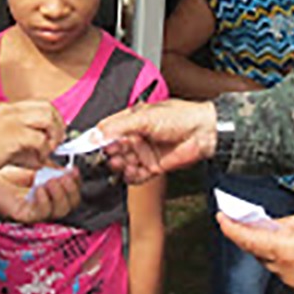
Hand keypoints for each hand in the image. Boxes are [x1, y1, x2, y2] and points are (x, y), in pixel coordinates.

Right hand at [0, 101, 64, 176]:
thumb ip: (19, 146)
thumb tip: (39, 156)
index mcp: (3, 109)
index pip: (36, 104)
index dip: (50, 118)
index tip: (53, 132)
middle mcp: (8, 110)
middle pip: (47, 106)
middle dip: (58, 124)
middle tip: (57, 141)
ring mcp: (11, 120)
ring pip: (47, 118)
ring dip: (53, 135)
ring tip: (49, 150)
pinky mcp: (13, 135)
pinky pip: (40, 139)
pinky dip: (43, 150)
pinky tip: (37, 160)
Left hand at [0, 165, 80, 223]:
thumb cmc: (5, 174)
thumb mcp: (34, 166)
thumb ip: (51, 168)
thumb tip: (66, 166)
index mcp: (51, 193)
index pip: (73, 194)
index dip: (76, 183)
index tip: (73, 170)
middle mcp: (46, 204)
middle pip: (70, 205)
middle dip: (71, 190)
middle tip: (64, 177)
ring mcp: (37, 211)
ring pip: (59, 211)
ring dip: (59, 195)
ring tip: (52, 181)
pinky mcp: (25, 215)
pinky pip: (41, 213)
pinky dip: (43, 201)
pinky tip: (39, 188)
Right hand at [97, 100, 217, 183]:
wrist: (203, 132)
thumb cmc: (179, 117)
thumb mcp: (144, 117)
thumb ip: (119, 127)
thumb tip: (97, 134)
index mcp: (133, 120)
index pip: (109, 130)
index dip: (99, 138)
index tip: (90, 145)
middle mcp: (137, 136)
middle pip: (114, 148)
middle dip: (110, 153)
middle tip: (109, 155)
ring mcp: (145, 152)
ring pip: (124, 163)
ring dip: (120, 165)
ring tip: (121, 164)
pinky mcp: (154, 166)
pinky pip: (137, 175)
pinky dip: (132, 176)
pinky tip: (132, 172)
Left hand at [217, 203, 293, 293]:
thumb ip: (292, 221)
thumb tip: (274, 225)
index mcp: (289, 251)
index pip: (248, 240)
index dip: (231, 227)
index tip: (223, 217)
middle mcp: (290, 274)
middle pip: (261, 253)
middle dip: (258, 235)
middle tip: (258, 217)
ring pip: (278, 264)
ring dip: (278, 248)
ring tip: (293, 230)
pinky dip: (293, 261)